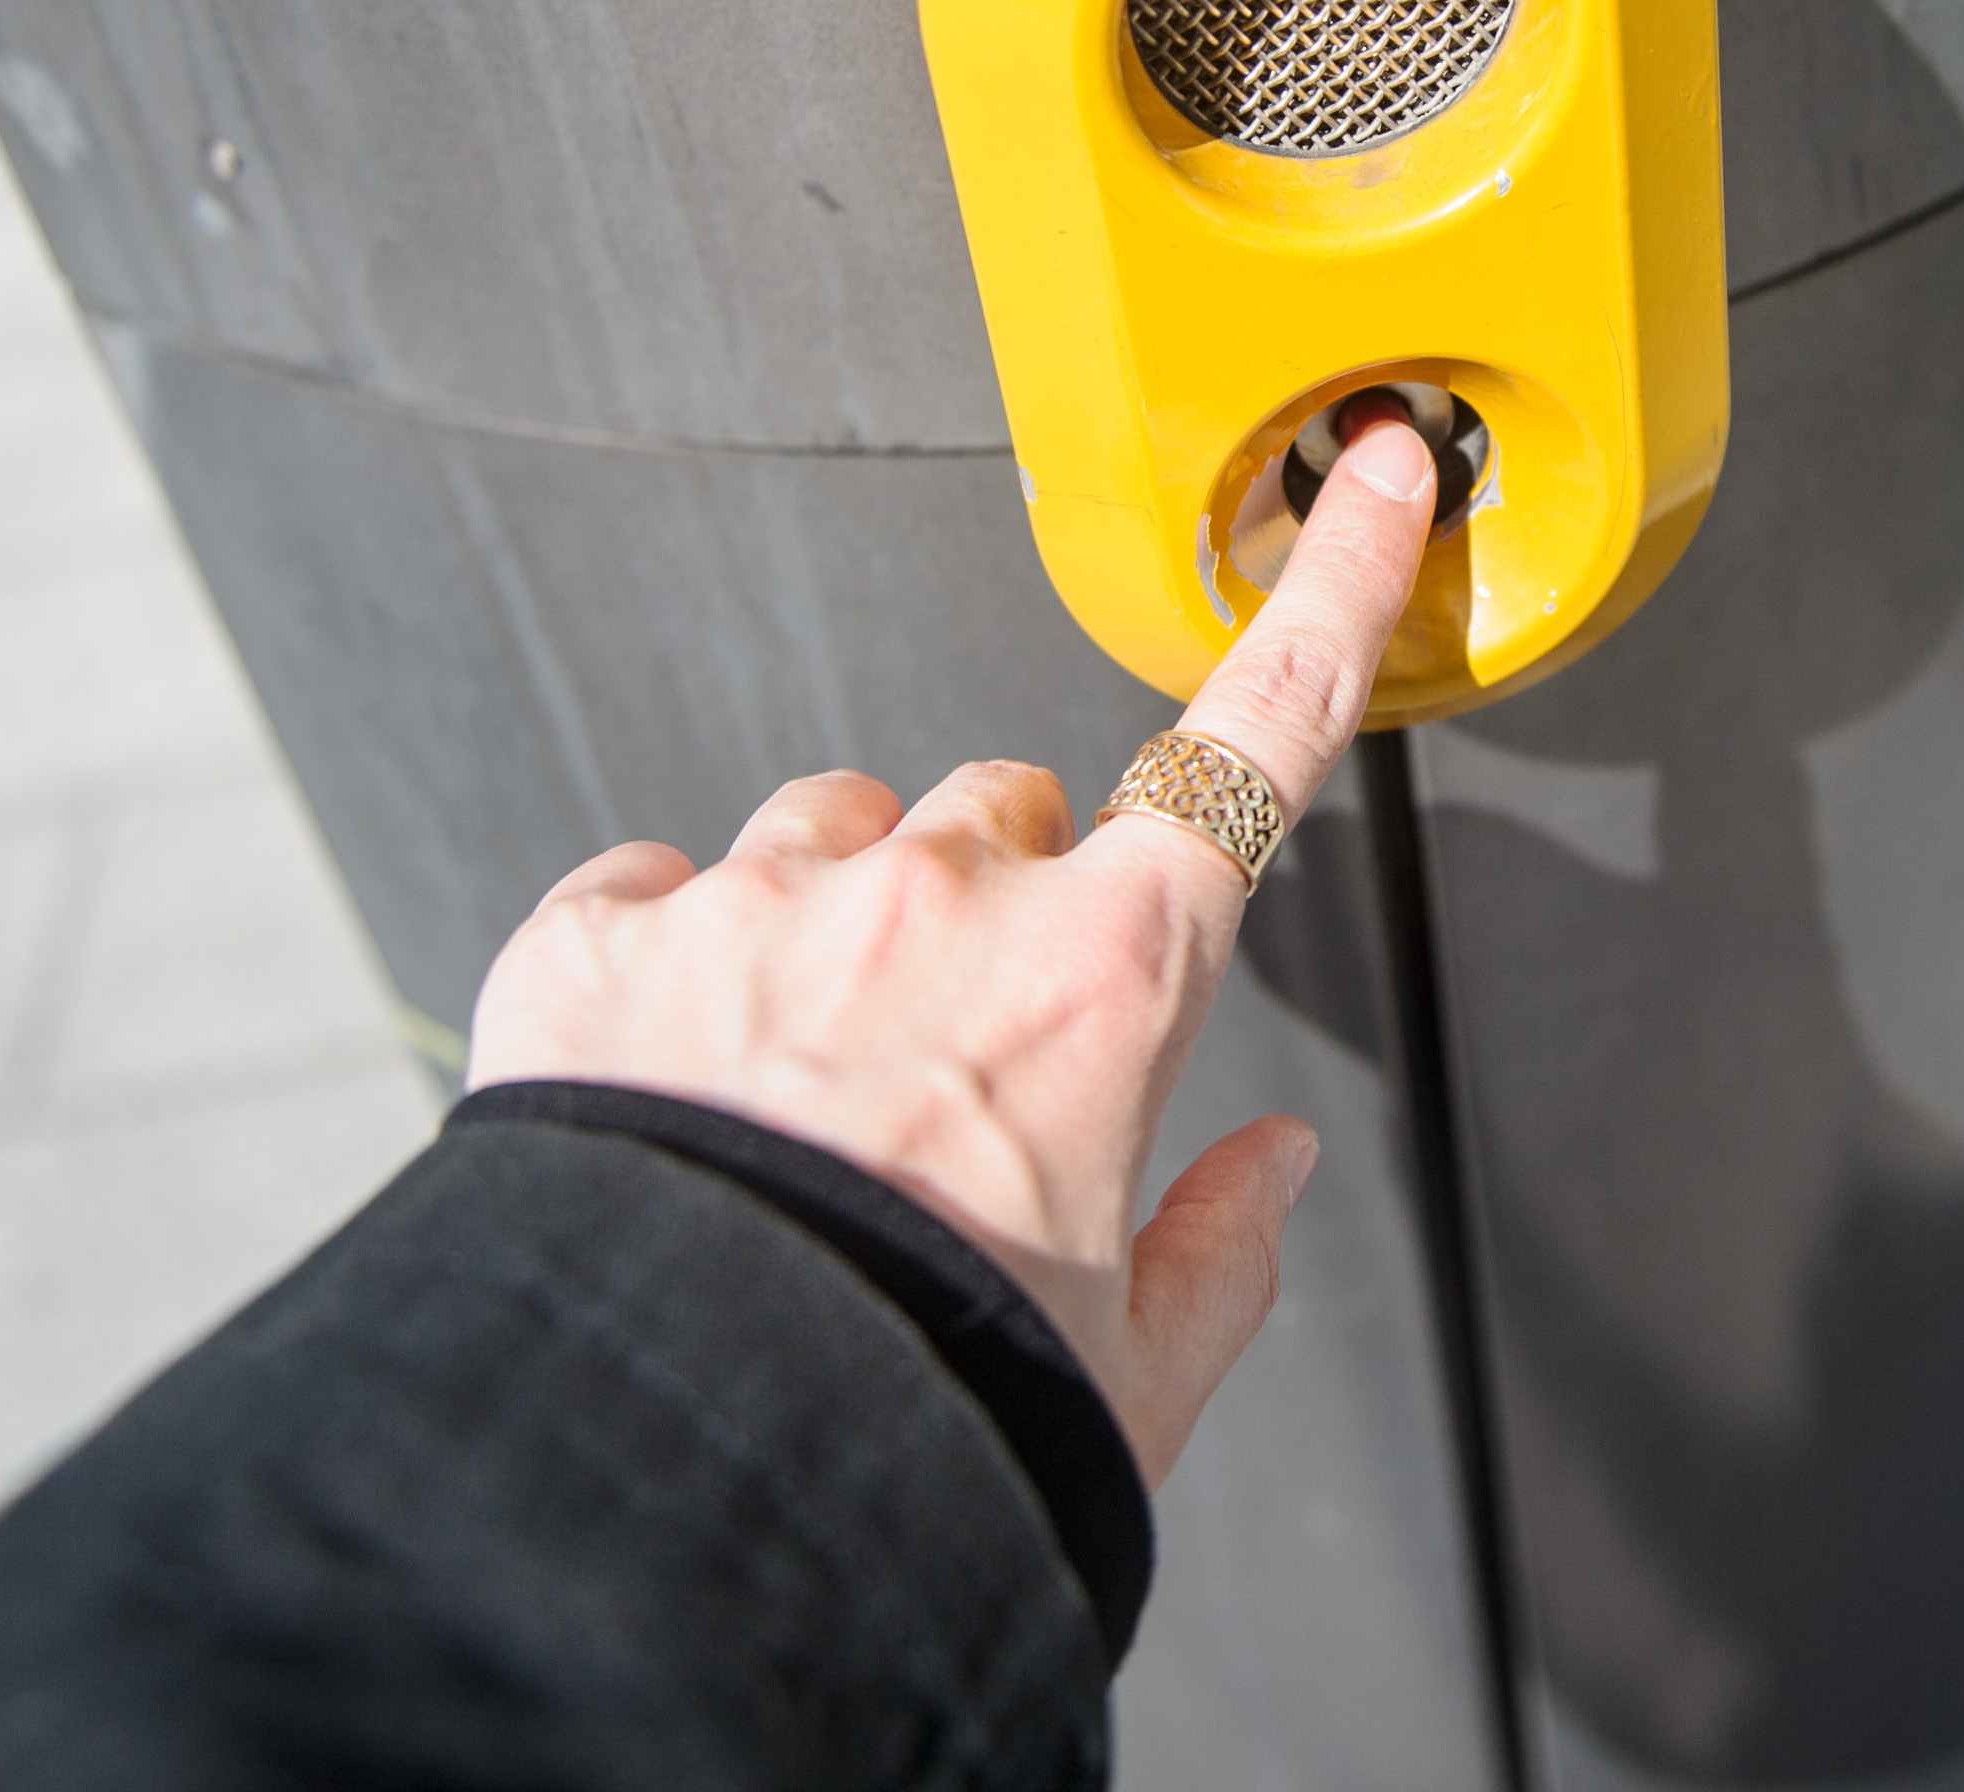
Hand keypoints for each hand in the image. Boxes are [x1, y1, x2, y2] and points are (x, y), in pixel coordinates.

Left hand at [464, 407, 1440, 1484]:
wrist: (664, 1480)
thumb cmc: (915, 1427)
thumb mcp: (1132, 1379)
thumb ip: (1221, 1253)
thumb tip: (1273, 1172)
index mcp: (1108, 982)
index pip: (1257, 741)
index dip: (1332, 594)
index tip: (1373, 482)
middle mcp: (938, 902)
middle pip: (1006, 802)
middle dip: (1001, 888)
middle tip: (956, 1047)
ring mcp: (756, 905)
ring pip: (826, 827)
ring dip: (832, 914)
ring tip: (793, 1081)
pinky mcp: (590, 944)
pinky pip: (648, 884)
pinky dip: (665, 961)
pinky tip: (667, 1083)